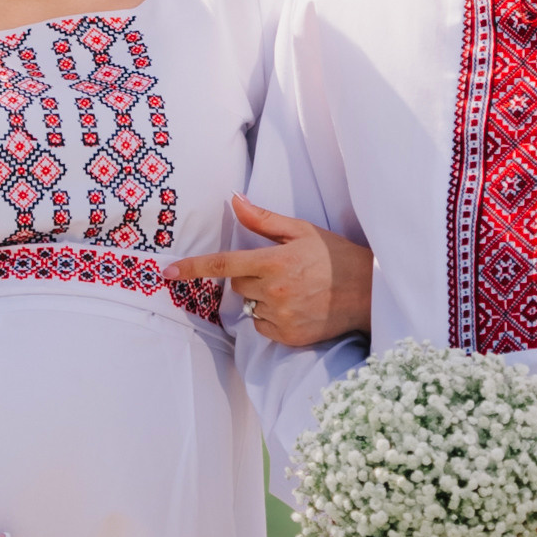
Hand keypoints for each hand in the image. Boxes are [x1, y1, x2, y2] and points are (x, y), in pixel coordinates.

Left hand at [168, 196, 372, 346]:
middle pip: (238, 285)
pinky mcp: (289, 337)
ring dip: (262, 299)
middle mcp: (273, 292)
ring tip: (294, 291)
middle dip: (250, 277)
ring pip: (250, 307)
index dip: (192, 268)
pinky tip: (297, 308)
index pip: (222, 265)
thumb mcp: (302, 231)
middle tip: (282, 271)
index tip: (167, 273)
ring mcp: (281, 317)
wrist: (369, 292)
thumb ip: (264, 220)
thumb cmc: (336, 256)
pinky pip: (263, 328)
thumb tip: (234, 200)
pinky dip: (272, 319)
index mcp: (273, 262)